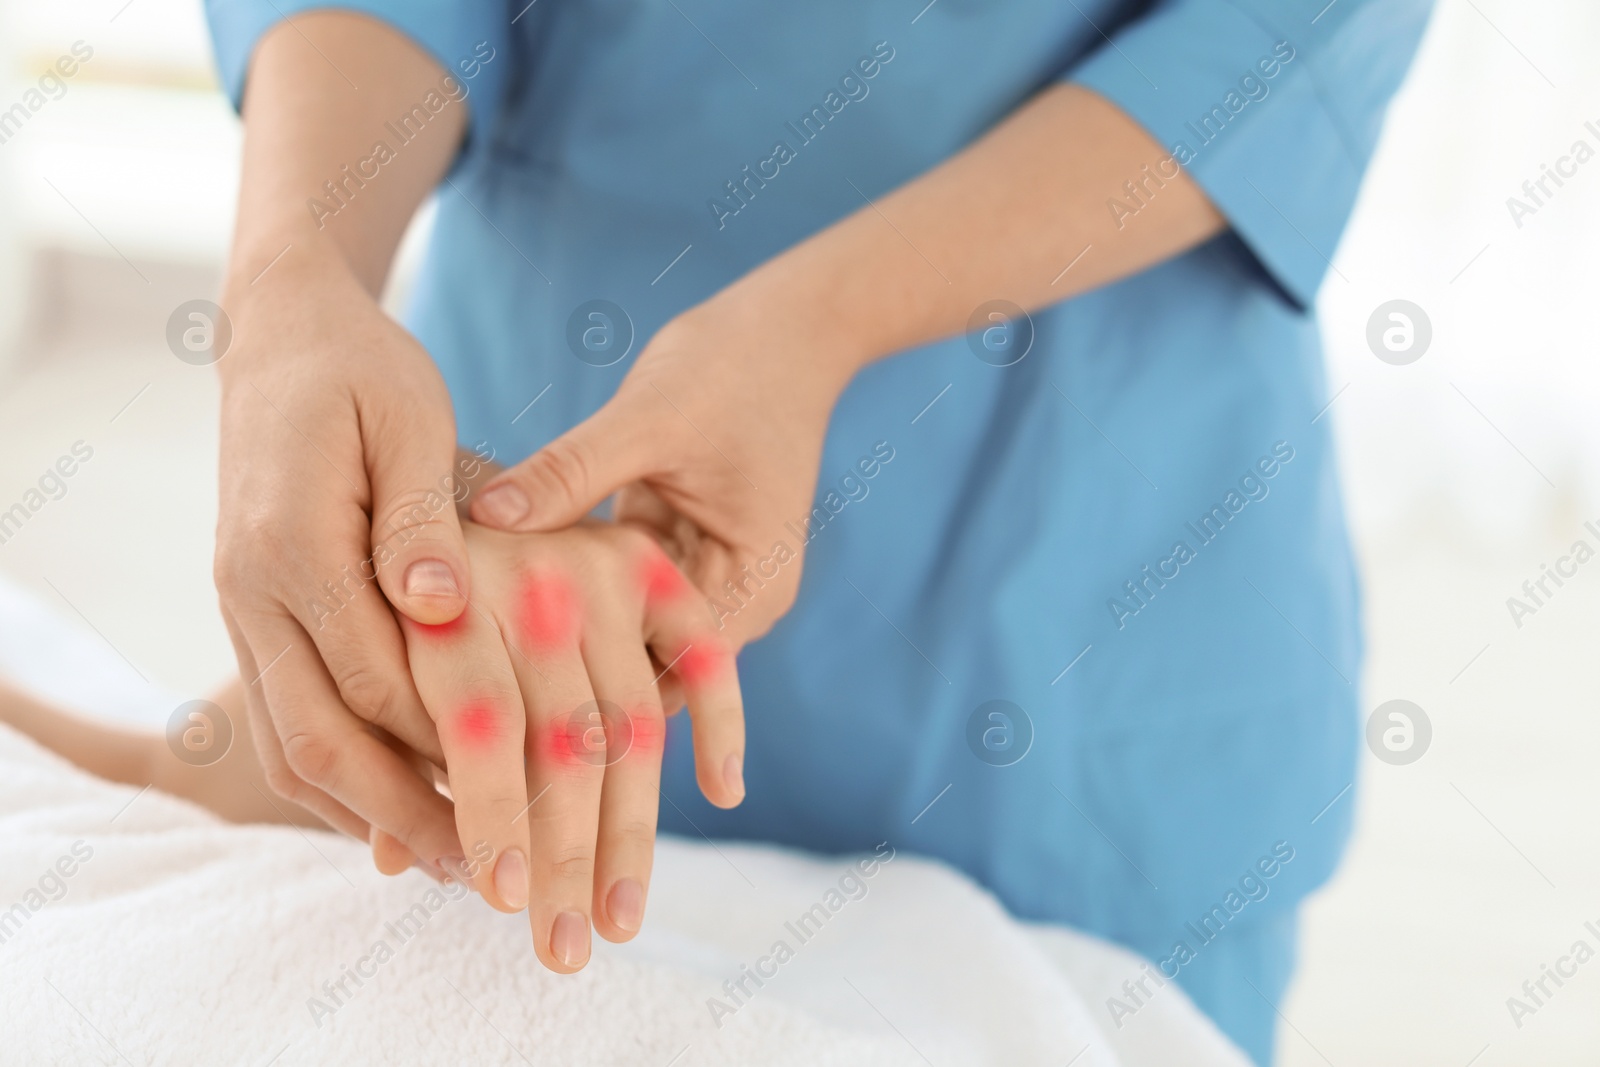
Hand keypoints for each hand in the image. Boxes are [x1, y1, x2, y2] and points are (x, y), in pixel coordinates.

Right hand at [213, 250, 473, 868]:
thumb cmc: (363, 368)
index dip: (448, 750)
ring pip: (290, 745)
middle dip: (405, 817)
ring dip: (368, 813)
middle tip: (488, 880)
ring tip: (455, 865)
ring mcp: (242, 607)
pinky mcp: (254, 614)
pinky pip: (283, 718)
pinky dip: (337, 777)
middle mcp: (252, 589)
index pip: (376, 678)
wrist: (279, 334)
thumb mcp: (407, 418)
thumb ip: (422, 517)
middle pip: (321, 738)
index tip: (522, 809)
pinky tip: (399, 812)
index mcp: (295, 541)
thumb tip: (441, 606)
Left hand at [392, 519, 743, 971]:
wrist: (412, 437)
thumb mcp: (369, 638)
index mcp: (448, 595)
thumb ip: (389, 738)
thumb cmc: (385, 563)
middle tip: (565, 947)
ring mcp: (601, 568)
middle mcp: (533, 577)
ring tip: (622, 919)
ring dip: (633, 832)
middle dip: (567, 856)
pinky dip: (721, 720)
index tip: (498, 902)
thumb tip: (399, 859)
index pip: (482, 725)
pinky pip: (702, 653)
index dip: (493, 817)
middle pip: (565, 739)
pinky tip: (725, 793)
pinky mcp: (648, 563)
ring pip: (632, 722)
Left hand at [468, 292, 856, 656]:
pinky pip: (618, 584)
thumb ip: (570, 472)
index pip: (674, 676)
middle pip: (648, 665)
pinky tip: (508, 580)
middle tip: (482, 674)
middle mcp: (736, 596)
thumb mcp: (648, 419)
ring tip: (484, 634)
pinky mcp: (675, 546)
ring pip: (627, 629)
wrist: (783, 328)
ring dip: (566, 625)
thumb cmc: (734, 368)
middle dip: (572, 668)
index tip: (515, 690)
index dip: (596, 689)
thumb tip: (484, 517)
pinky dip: (572, 581)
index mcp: (752, 586)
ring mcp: (705, 573)